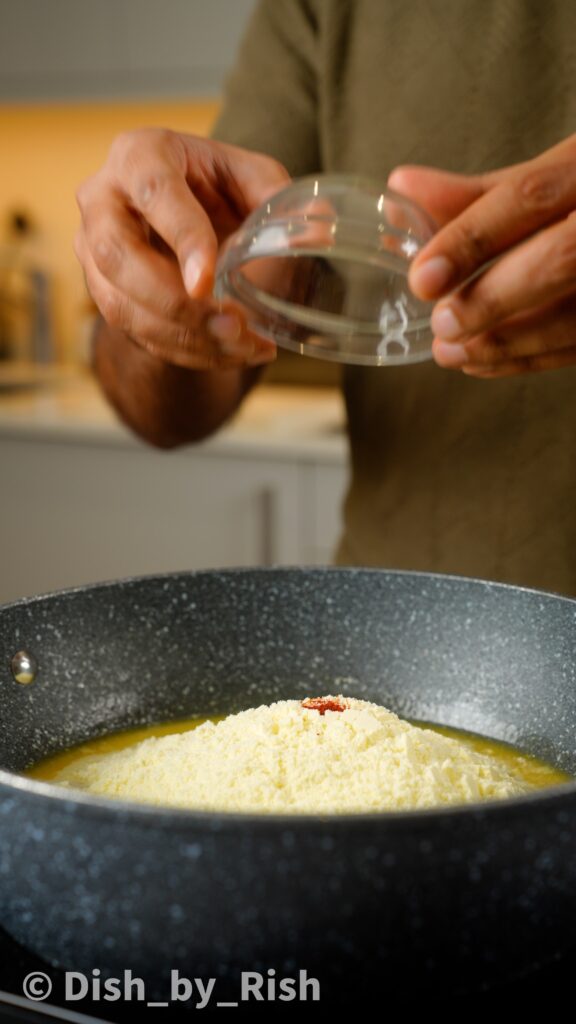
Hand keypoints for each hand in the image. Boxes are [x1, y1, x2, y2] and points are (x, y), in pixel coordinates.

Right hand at [75, 128, 289, 368]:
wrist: (179, 227)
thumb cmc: (215, 191)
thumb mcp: (252, 181)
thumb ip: (281, 200)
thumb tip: (321, 227)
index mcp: (141, 154)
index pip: (154, 193)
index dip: (182, 238)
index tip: (208, 282)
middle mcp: (103, 199)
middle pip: (118, 256)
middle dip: (176, 302)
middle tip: (232, 327)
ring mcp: (93, 251)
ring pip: (122, 305)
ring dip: (184, 336)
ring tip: (242, 347)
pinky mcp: (103, 294)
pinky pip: (136, 333)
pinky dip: (187, 352)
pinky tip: (229, 354)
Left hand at [389, 134, 575, 376]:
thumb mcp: (558, 174)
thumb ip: (481, 192)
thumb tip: (402, 188)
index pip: (532, 195)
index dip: (473, 237)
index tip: (422, 276)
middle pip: (561, 258)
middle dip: (494, 297)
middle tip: (443, 324)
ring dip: (509, 342)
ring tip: (452, 352)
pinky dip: (533, 357)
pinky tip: (486, 362)